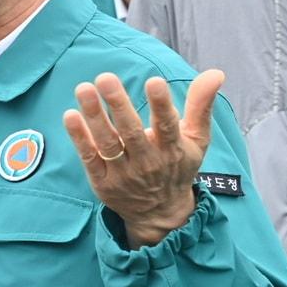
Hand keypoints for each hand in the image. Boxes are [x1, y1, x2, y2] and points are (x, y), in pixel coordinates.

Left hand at [63, 70, 222, 246]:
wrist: (160, 213)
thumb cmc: (178, 167)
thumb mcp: (196, 140)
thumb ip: (201, 106)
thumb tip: (216, 73)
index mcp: (172, 150)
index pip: (168, 127)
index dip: (161, 105)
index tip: (154, 81)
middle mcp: (148, 163)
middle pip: (131, 133)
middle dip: (119, 104)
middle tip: (106, 77)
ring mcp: (123, 174)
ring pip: (108, 143)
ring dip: (94, 116)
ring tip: (83, 88)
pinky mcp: (102, 181)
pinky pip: (89, 158)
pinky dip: (80, 138)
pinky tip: (70, 116)